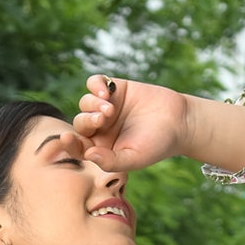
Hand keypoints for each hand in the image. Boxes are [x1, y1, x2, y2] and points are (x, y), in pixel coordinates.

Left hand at [70, 72, 189, 172]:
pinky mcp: (115, 88)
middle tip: (104, 118)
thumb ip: (110, 161)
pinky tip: (107, 91)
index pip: (78, 147)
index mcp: (102, 149)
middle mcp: (101, 129)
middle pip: (80, 123)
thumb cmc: (157, 145)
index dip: (70, 143)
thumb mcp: (134, 158)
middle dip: (87, 120)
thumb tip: (88, 154)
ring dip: (93, 104)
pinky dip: (95, 85)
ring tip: (111, 108)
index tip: (66, 138)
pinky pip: (94, 83)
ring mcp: (107, 107)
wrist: (178, 121)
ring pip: (85, 103)